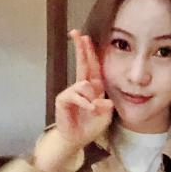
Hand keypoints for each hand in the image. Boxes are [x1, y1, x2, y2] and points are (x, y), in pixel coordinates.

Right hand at [55, 29, 112, 147]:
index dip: (90, 52)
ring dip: (90, 97)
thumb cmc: (90, 126)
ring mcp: (72, 92)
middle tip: (76, 33)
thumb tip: (104, 100)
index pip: (93, 67)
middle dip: (80, 48)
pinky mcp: (63, 99)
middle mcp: (82, 87)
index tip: (86, 38)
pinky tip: (88, 109)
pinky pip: (76, 95)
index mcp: (94, 88)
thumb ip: (106, 106)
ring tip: (91, 110)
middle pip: (82, 63)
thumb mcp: (105, 116)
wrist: (77, 139)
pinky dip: (84, 103)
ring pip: (84, 84)